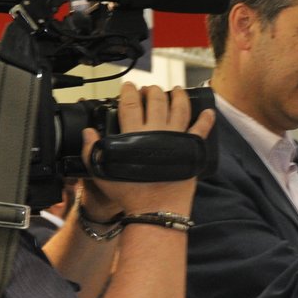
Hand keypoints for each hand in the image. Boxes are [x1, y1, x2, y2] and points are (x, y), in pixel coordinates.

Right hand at [80, 83, 214, 219]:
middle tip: (149, 89)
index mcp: (133, 134)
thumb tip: (88, 132)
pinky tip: (209, 111)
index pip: (131, 103)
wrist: (155, 210)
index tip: (129, 87)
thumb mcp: (102, 173)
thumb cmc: (129, 195)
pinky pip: (201, 130)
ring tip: (176, 90)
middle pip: (156, 100)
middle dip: (152, 90)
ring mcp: (176, 138)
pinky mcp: (191, 150)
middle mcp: (156, 131)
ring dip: (178, 96)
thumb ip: (91, 150)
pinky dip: (206, 119)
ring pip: (180, 108)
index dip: (129, 91)